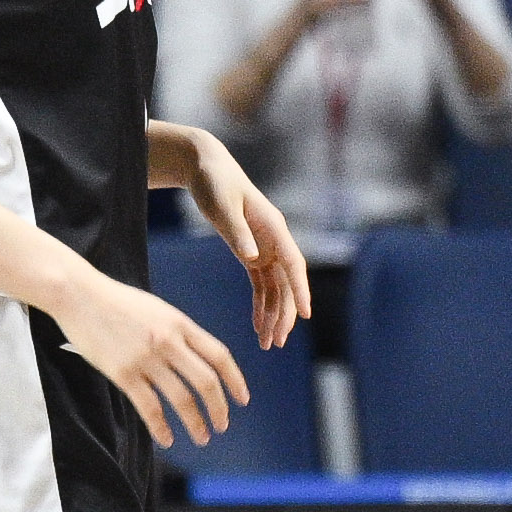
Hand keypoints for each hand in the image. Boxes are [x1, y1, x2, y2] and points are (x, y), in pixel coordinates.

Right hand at [53, 272, 247, 449]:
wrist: (79, 295)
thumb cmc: (117, 302)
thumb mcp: (157, 309)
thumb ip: (179, 332)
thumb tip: (198, 359)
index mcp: (180, 323)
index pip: (219, 355)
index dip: (235, 380)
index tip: (242, 400)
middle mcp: (168, 341)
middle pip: (206, 381)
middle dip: (219, 408)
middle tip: (222, 425)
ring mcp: (145, 358)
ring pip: (181, 398)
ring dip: (195, 423)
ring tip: (202, 438)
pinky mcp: (122, 373)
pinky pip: (149, 407)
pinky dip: (161, 427)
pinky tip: (167, 439)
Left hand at [176, 136, 310, 352]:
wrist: (206, 169)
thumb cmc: (215, 183)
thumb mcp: (222, 206)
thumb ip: (237, 232)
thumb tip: (251, 257)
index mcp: (274, 228)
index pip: (294, 263)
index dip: (300, 289)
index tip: (304, 314)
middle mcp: (275, 241)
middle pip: (287, 283)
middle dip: (284, 313)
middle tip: (276, 341)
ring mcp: (265, 249)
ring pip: (276, 289)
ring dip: (273, 315)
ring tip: (267, 343)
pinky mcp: (252, 254)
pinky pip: (261, 286)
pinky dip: (260, 306)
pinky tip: (258, 326)